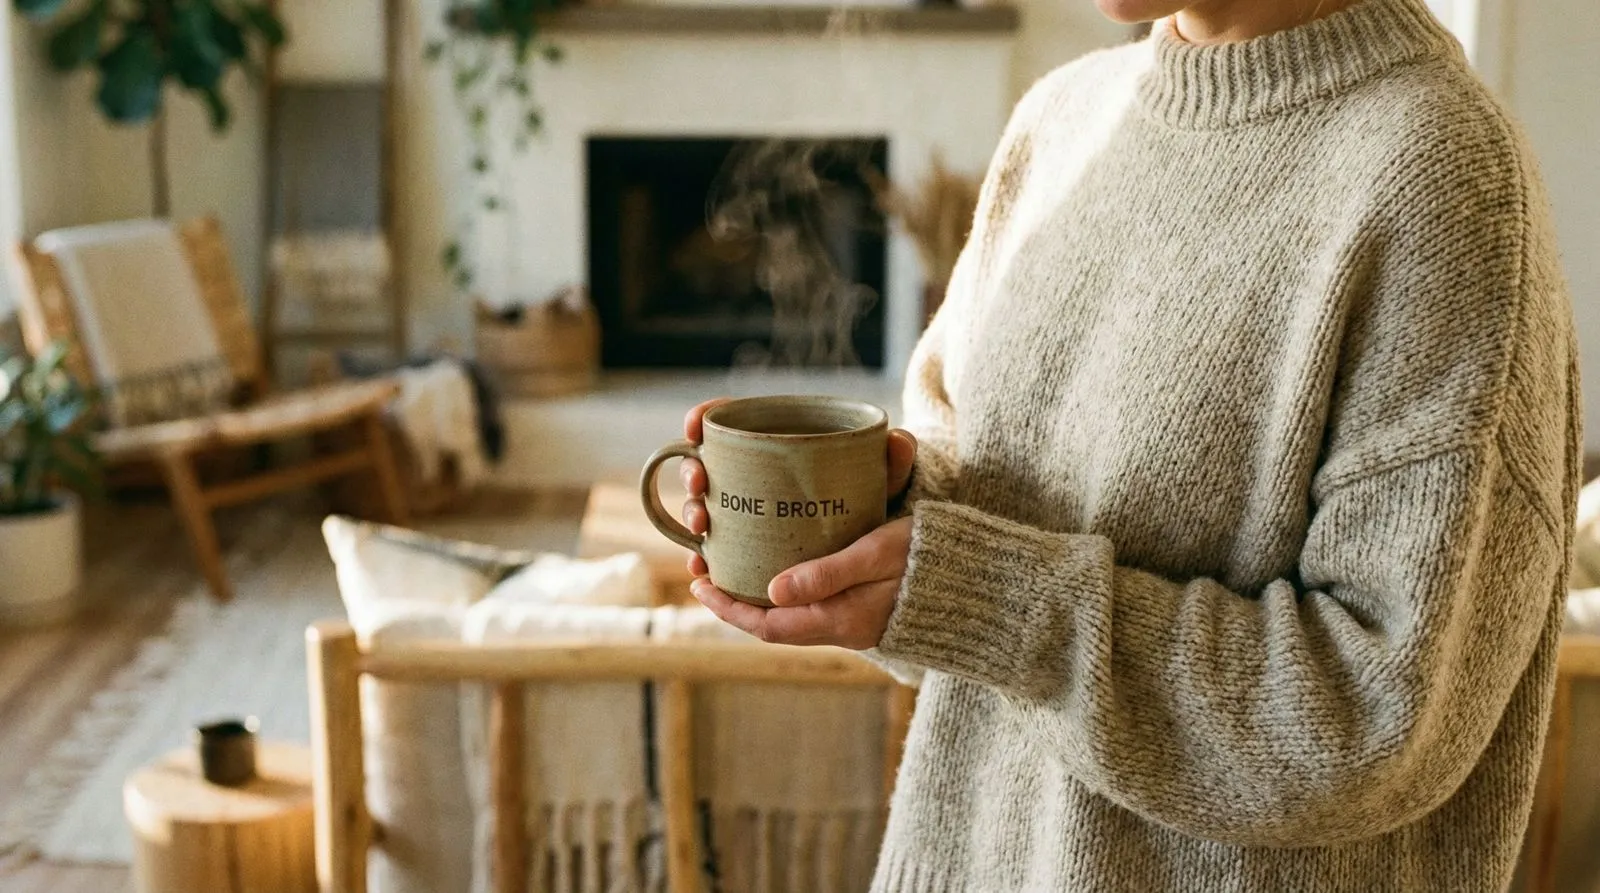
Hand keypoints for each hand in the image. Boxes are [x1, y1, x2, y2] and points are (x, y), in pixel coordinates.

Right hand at [677, 397, 916, 577]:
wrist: (882, 541)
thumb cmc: (878, 498)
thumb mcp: (886, 479)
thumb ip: (895, 459)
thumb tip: (899, 441)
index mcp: (779, 443)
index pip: (731, 421)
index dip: (705, 418)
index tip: (695, 425)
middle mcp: (754, 474)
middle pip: (707, 464)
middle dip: (692, 471)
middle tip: (700, 483)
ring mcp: (749, 511)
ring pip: (705, 506)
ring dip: (693, 513)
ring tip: (703, 523)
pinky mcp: (750, 547)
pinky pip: (717, 551)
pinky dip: (704, 557)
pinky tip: (701, 567)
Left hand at [691, 516, 912, 648]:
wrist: (984, 583)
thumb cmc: (932, 558)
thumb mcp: (878, 554)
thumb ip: (828, 573)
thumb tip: (771, 590)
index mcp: (840, 620)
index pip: (767, 625)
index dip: (728, 608)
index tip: (699, 583)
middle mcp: (843, 628)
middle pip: (773, 624)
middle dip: (736, 601)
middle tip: (707, 569)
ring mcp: (855, 622)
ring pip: (791, 616)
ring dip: (759, 596)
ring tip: (735, 566)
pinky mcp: (866, 610)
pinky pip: (812, 608)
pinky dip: (786, 591)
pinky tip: (780, 566)